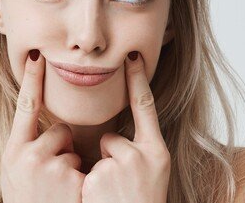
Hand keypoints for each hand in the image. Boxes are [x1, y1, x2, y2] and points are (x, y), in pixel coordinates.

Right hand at [0, 49, 85, 202]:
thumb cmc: (28, 201)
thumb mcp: (15, 174)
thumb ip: (26, 149)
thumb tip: (46, 126)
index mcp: (11, 151)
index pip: (25, 107)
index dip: (31, 79)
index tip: (37, 54)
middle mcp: (26, 156)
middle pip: (59, 130)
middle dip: (61, 149)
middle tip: (51, 178)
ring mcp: (49, 167)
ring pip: (72, 150)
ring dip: (71, 167)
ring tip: (59, 191)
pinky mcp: (69, 179)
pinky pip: (83, 167)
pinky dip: (81, 181)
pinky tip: (70, 196)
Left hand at [81, 51, 170, 202]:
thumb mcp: (150, 176)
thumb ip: (136, 153)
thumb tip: (113, 139)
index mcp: (158, 154)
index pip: (146, 107)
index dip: (138, 80)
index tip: (132, 55)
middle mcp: (143, 156)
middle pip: (111, 139)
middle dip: (109, 162)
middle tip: (120, 189)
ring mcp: (121, 167)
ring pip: (96, 158)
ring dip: (98, 175)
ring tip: (111, 198)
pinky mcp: (100, 179)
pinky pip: (87, 172)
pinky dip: (89, 187)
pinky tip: (101, 201)